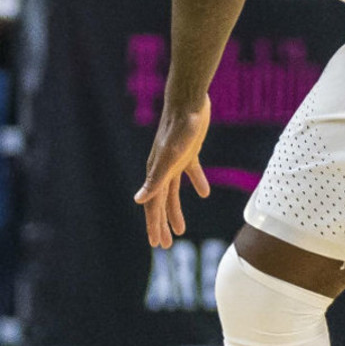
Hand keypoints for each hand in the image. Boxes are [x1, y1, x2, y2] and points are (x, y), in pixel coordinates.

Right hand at [134, 96, 210, 246]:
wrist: (188, 100)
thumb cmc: (179, 128)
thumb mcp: (170, 156)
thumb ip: (156, 179)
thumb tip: (138, 201)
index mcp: (156, 173)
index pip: (153, 205)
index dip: (154, 225)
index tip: (156, 244)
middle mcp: (163, 169)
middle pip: (161, 202)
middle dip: (162, 224)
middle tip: (165, 245)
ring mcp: (175, 160)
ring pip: (173, 192)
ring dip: (175, 210)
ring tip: (181, 229)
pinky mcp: (189, 151)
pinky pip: (191, 172)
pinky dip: (197, 183)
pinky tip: (204, 193)